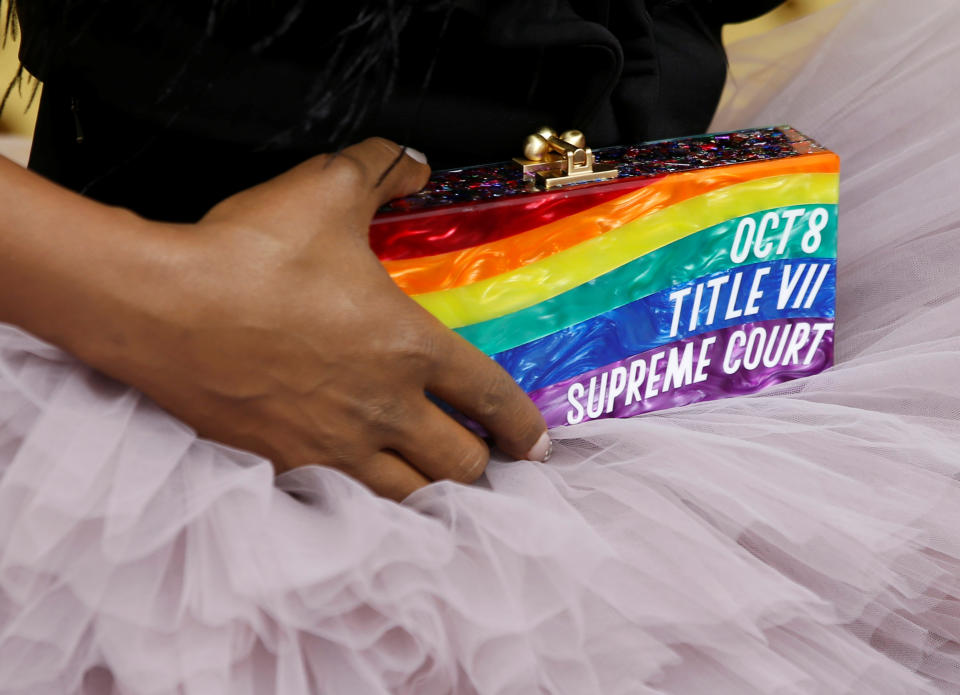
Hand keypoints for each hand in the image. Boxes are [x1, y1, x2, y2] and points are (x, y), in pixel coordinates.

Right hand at [93, 138, 550, 499]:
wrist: (162, 308)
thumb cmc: (252, 252)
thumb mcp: (327, 190)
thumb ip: (381, 169)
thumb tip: (414, 161)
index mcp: (411, 349)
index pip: (491, 399)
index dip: (523, 426)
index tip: (534, 445)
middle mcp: (385, 410)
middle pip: (461, 466)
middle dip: (480, 463)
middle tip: (479, 453)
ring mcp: (335, 446)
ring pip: (410, 497)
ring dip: (431, 488)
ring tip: (430, 476)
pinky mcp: (285, 465)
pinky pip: (346, 501)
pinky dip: (369, 498)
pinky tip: (363, 481)